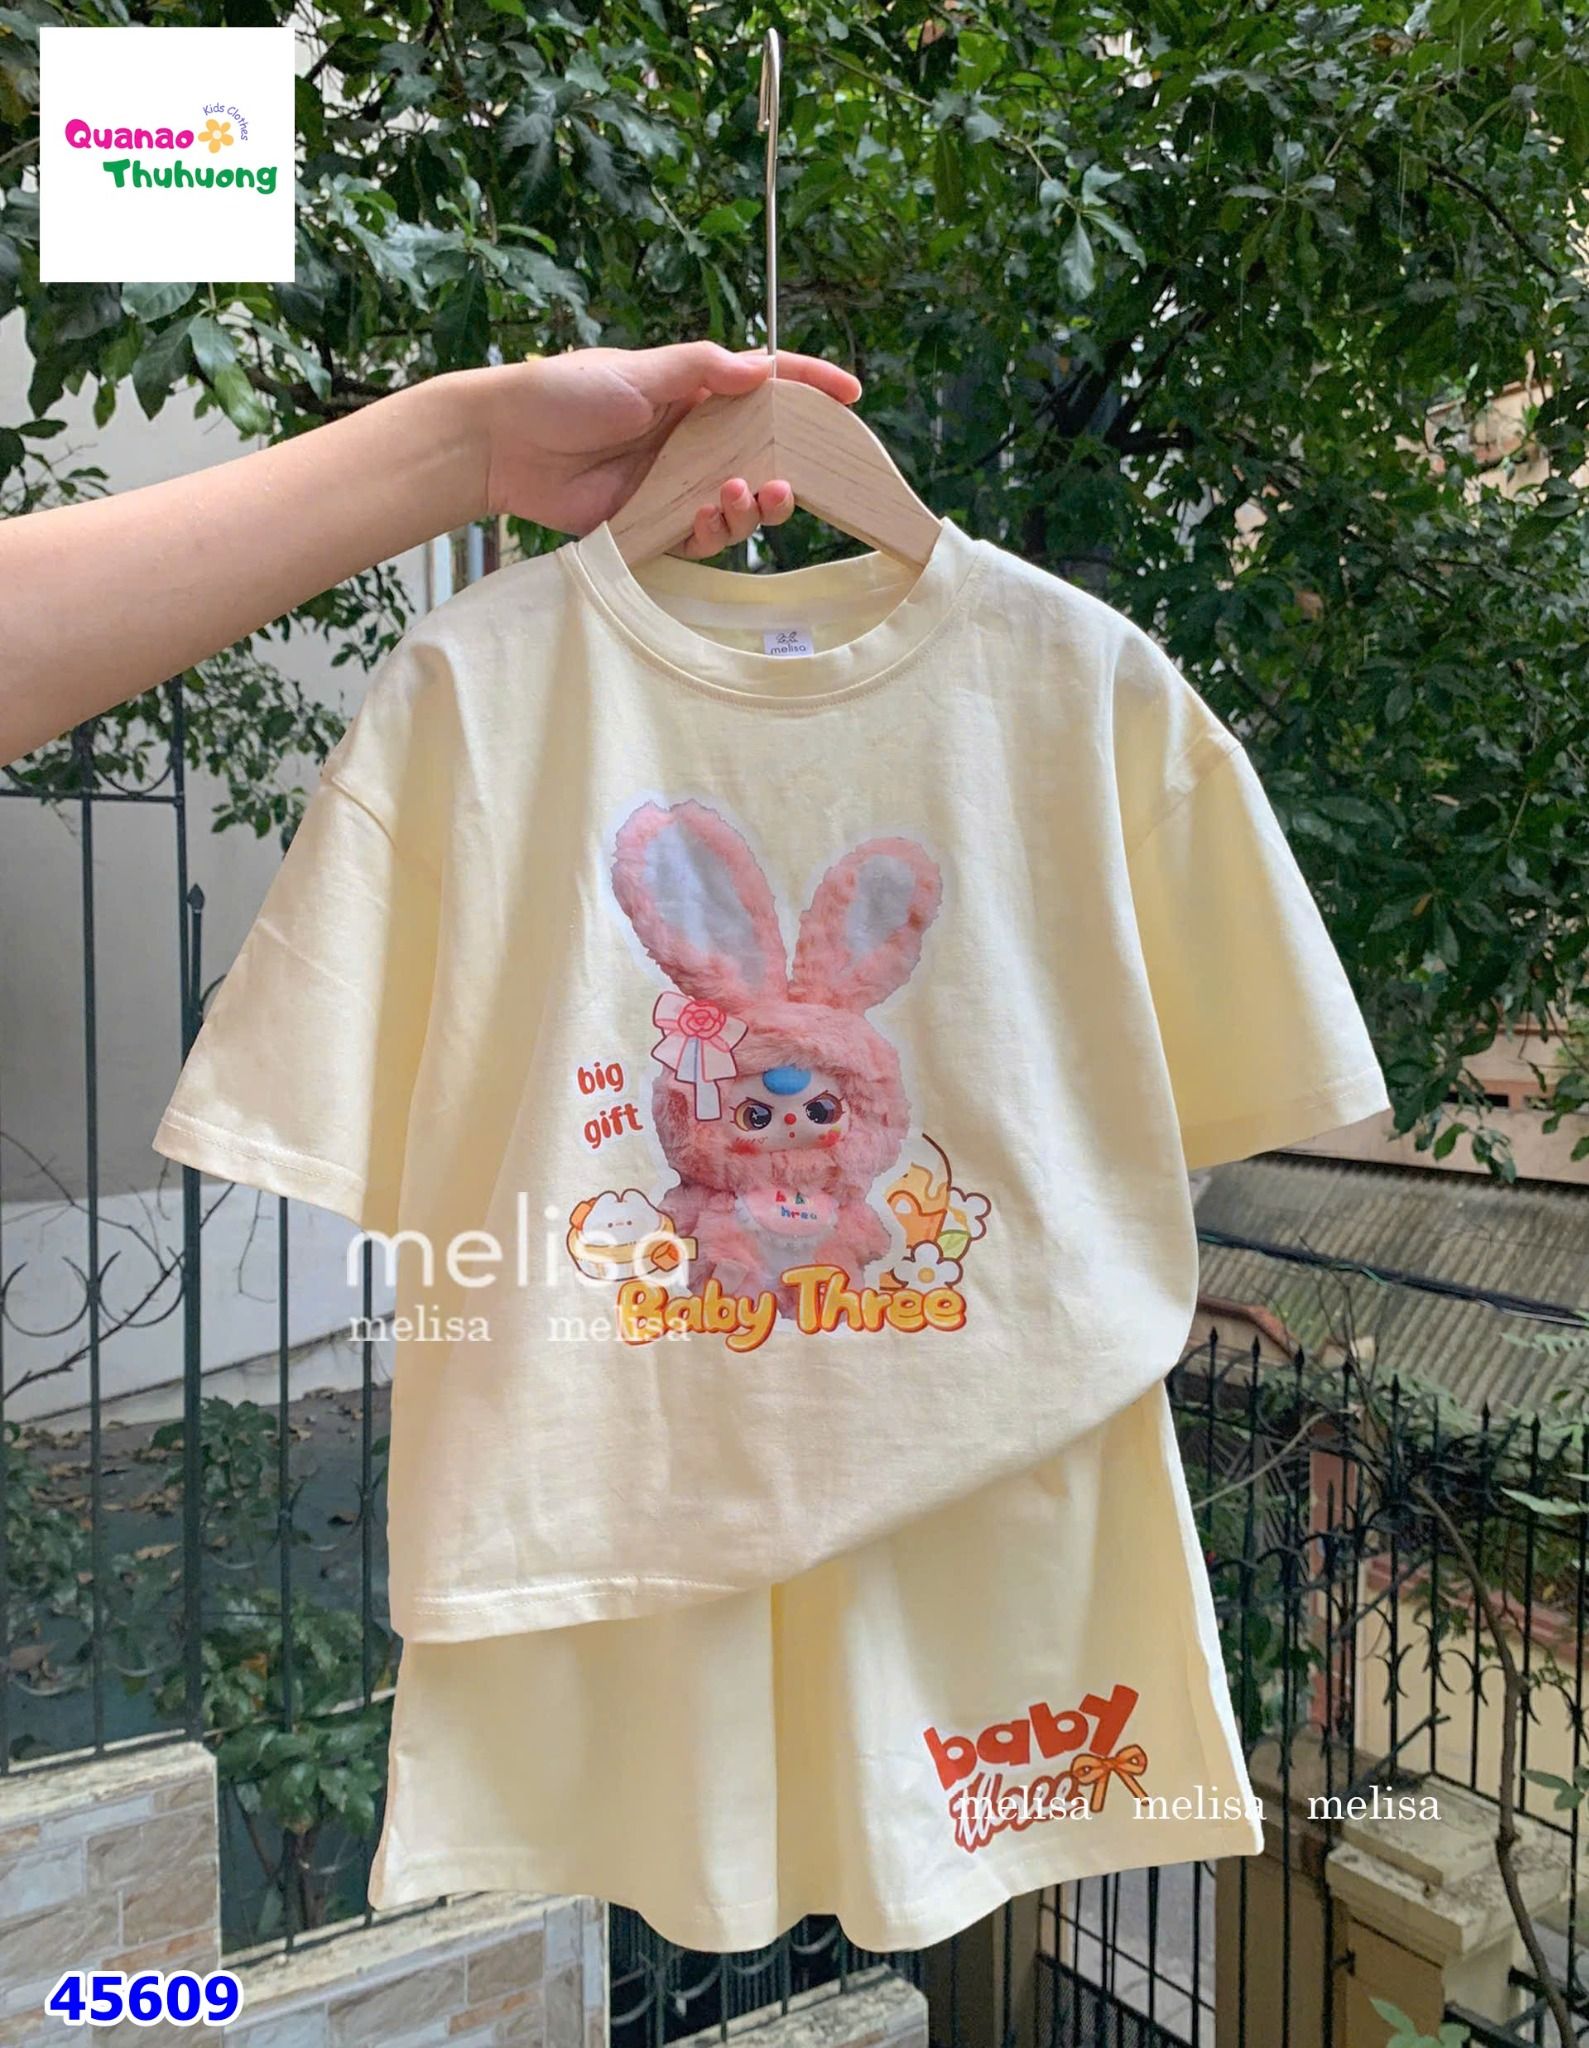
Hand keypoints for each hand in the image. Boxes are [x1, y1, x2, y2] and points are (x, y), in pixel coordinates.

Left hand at [456, 342, 862, 555]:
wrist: (503, 443)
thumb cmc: (564, 392)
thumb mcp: (640, 370)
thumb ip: (703, 370)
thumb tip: (763, 368)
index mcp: (694, 392)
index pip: (764, 386)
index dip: (810, 388)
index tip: (851, 395)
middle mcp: (691, 438)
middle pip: (763, 458)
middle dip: (788, 473)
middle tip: (789, 483)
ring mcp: (673, 483)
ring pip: (737, 506)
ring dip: (750, 508)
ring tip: (741, 497)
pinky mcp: (649, 523)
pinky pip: (697, 538)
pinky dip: (711, 533)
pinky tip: (706, 517)